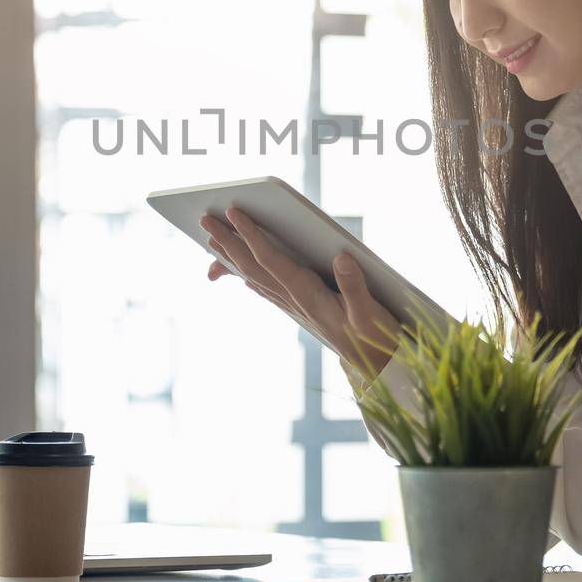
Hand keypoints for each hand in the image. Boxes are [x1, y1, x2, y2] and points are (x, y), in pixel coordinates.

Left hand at [201, 207, 400, 376]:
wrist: (376, 368)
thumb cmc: (374, 339)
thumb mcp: (370, 313)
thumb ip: (355, 286)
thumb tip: (341, 258)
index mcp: (308, 295)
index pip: (271, 260)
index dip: (251, 236)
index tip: (234, 213)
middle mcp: (295, 300)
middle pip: (253, 267)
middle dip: (228, 242)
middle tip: (205, 219)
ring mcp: (295, 307)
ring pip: (255, 278)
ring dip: (232, 258)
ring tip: (212, 240)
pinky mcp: (302, 311)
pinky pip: (267, 290)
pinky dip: (250, 277)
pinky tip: (243, 274)